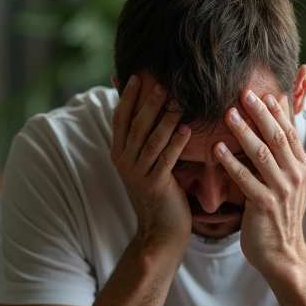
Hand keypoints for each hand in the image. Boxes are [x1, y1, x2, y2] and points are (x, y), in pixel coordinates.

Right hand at [111, 75, 192, 256]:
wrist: (159, 230)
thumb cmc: (157, 193)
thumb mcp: (144, 163)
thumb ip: (142, 137)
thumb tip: (141, 109)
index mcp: (119, 153)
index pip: (120, 118)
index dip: (127, 97)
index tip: (136, 75)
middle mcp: (125, 161)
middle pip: (136, 124)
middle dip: (148, 101)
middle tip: (162, 80)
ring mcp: (138, 174)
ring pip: (151, 139)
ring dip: (165, 117)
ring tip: (177, 98)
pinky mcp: (155, 185)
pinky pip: (166, 158)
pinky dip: (176, 142)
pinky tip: (186, 128)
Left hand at [215, 88, 305, 276]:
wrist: (283, 254)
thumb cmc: (280, 219)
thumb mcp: (289, 187)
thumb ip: (283, 162)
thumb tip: (272, 134)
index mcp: (303, 169)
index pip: (291, 133)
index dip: (277, 112)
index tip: (264, 94)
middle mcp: (296, 177)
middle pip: (277, 137)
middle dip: (260, 113)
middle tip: (244, 93)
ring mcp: (282, 191)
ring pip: (262, 154)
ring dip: (243, 132)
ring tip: (227, 114)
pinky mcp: (265, 205)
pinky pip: (245, 178)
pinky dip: (231, 162)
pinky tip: (217, 148)